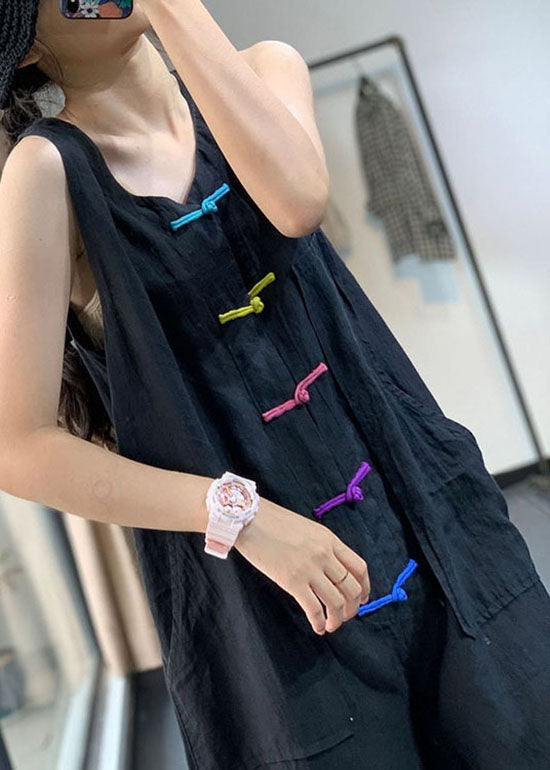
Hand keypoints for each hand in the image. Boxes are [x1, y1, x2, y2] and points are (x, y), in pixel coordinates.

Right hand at [234, 497, 369, 634]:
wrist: (249, 519)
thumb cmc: (273, 522)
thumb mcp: (307, 529)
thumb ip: (322, 547)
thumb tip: (330, 570)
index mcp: (329, 540)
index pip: (359, 567)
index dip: (364, 587)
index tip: (362, 598)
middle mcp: (324, 555)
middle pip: (351, 588)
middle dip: (352, 607)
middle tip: (346, 615)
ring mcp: (309, 568)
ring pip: (335, 601)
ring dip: (337, 619)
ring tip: (332, 625)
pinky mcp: (292, 581)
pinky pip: (313, 608)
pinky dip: (319, 622)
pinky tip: (318, 627)